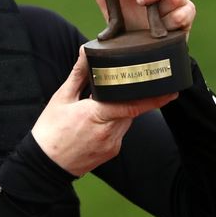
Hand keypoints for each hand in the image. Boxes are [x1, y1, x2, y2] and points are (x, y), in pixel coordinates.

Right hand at [31, 47, 177, 176]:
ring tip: (102, 102)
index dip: (153, 99)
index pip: (131, 105)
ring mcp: (112, 145)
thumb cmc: (51, 131)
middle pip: (131, 110)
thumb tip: (85, 51)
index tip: (170, 91)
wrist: (44, 165)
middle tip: (133, 83)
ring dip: (121, 109)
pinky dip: (115, 121)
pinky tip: (98, 120)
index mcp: (96, 116)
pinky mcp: (112, 152)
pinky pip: (120, 131)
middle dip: (131, 96)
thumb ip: (78, 74)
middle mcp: (109, 133)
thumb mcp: (61, 98)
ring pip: (127, 120)